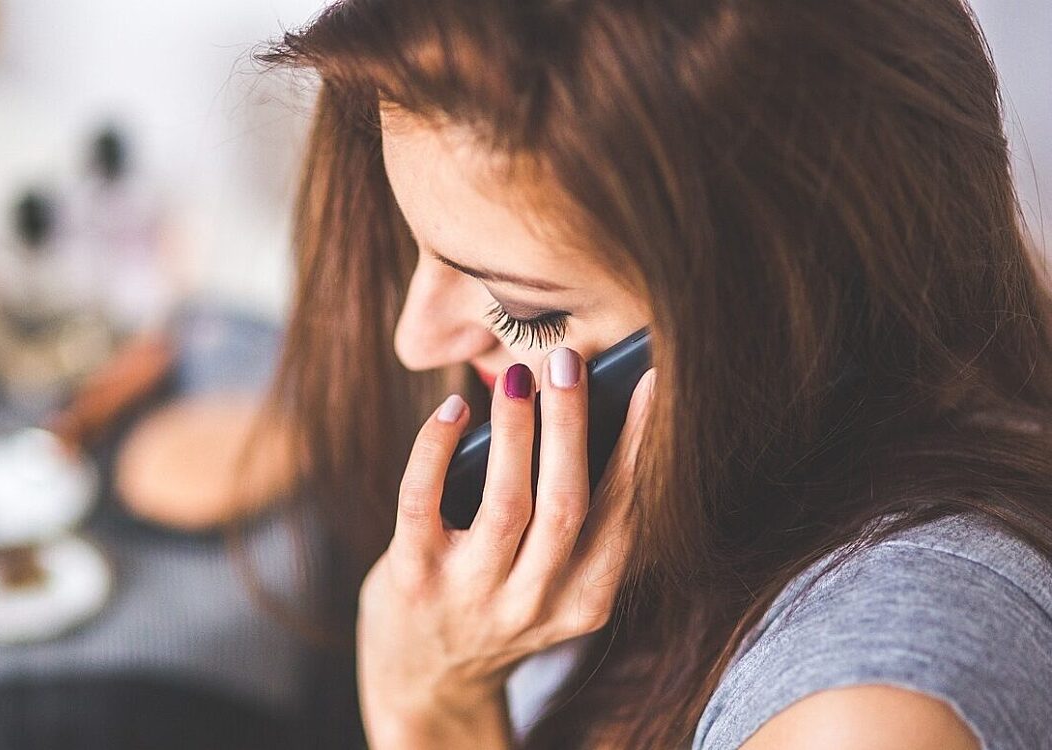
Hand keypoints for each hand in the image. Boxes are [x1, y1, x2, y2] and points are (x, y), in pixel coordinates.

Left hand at [357, 348, 655, 747]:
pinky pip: (423, 502)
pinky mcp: (413, 579)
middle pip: (566, 505)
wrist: (426, 682)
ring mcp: (471, 595)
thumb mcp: (552, 584)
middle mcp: (533, 604)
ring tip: (518, 376)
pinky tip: (452, 410)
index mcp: (583, 601)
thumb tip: (580, 412)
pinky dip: (436, 449)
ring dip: (515, 430)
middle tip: (568, 361)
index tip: (649, 384)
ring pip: (506, 503)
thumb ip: (572, 524)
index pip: (621, 515)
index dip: (637, 446)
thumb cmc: (496, 605)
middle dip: (571, 426)